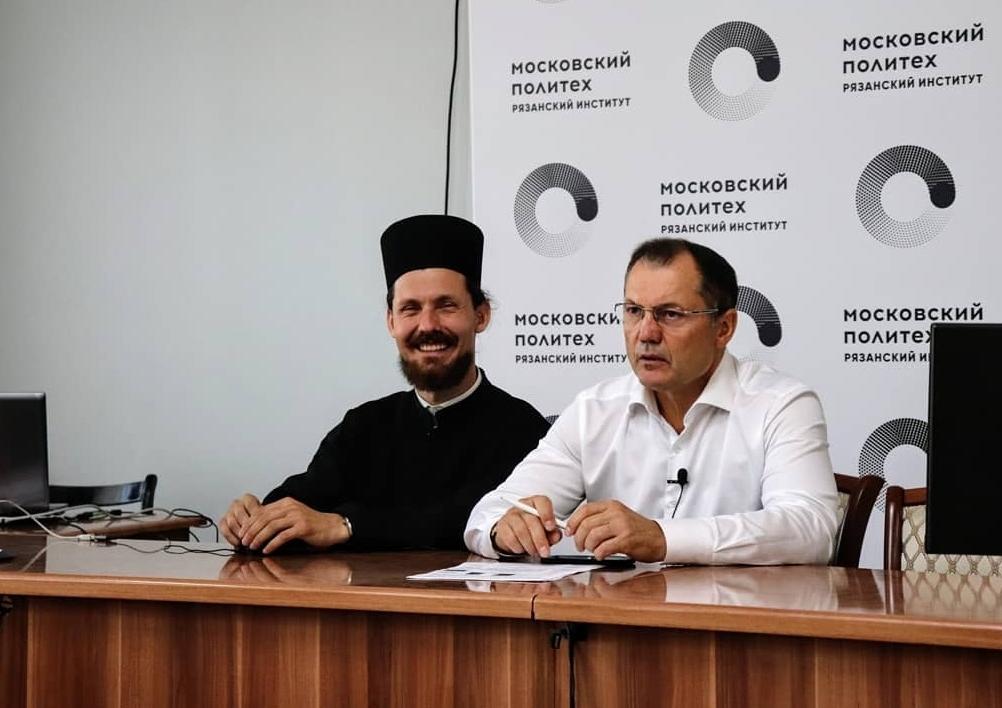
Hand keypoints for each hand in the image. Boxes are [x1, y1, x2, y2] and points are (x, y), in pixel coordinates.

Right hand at [220, 493, 261, 545]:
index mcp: (247, 498)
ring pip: (232, 523)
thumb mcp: (264, 516)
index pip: (250, 506)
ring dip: (239, 534)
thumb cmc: (259, 518)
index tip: (261, 528)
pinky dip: (231, 538)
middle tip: (254, 537)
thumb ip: (264, 520)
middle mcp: (236, 504)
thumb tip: (267, 530)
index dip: (255, 518)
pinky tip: (237, 543)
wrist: (251, 522)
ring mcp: (228, 512)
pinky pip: (224, 530)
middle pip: (240, 515)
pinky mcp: (222, 521)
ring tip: (247, 542)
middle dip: (247, 528)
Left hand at [236, 497, 350, 553]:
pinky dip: (272, 544)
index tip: (241, 533)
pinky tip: (266, 550)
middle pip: (264, 518)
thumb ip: (278, 518)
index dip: (250, 523)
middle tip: (243, 541)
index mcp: (286, 503)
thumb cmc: (312, 525)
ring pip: (271, 526)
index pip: (262, 511)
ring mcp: (297, 516)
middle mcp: (290, 507)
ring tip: (252, 546)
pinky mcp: (303, 527)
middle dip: (251, 531)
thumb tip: (258, 527)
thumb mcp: (293, 517)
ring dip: (259, 537)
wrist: (333, 526)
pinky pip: (283, 536)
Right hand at [492, 495, 562, 556]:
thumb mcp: (546, 530)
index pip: (542, 502)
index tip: (551, 527)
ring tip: (535, 552)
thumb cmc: (532, 528)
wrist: (513, 532)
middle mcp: (523, 506)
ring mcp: (511, 515)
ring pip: (521, 531)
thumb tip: (556, 535)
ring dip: (530, 546)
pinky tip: (523, 549)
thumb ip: (553, 532)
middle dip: (540, 539)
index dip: (547, 514)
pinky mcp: (502, 527)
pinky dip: (519, 547)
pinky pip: (511, 539)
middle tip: (545, 551)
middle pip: (532, 520)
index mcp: (536, 503)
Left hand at [566, 499, 666, 561]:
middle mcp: (616, 513)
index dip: (573, 522)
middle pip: (586, 524)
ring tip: (592, 551)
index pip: (585, 510)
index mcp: (611, 506)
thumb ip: (599, 519)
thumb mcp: (617, 517)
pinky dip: (599, 554)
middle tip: (579, 546)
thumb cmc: (637, 530)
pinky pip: (604, 548)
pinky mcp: (626, 540)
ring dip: (589, 547)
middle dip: (579, 538)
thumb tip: (577, 527)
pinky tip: (601, 555)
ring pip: (593, 536)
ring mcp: (621, 526)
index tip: (569, 531)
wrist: (658, 538)